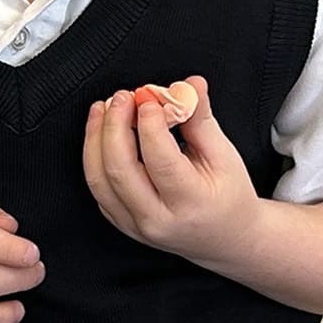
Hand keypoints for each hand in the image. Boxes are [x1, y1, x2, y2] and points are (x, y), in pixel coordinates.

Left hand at [82, 75, 260, 262]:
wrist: (225, 237)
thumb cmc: (228, 196)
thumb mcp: (224, 155)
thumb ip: (201, 119)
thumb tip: (189, 85)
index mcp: (191, 203)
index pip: (160, 160)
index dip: (150, 123)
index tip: (150, 97)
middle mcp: (158, 220)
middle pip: (120, 170)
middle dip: (115, 125)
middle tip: (123, 96)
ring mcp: (135, 226)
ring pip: (99, 179)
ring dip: (96, 137)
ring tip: (105, 108)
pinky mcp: (121, 223)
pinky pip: (97, 187)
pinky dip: (95, 155)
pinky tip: (103, 131)